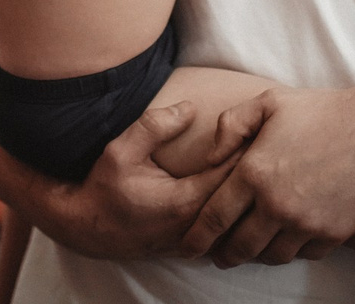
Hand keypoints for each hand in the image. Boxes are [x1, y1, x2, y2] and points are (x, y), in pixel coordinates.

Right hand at [26, 101, 239, 259]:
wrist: (87, 229)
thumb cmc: (103, 189)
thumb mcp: (122, 150)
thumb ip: (155, 126)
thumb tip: (190, 107)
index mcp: (185, 202)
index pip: (233, 175)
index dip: (248, 150)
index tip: (258, 130)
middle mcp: (197, 227)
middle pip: (243, 198)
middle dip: (255, 170)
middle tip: (267, 143)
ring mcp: (196, 241)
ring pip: (237, 218)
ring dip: (246, 192)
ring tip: (257, 164)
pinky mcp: (193, 247)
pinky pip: (225, 229)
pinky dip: (234, 209)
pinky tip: (237, 189)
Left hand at [178, 85, 354, 265]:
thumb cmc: (323, 111)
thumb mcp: (269, 103)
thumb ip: (230, 125)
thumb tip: (209, 156)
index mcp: (254, 172)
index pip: (214, 216)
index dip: (197, 237)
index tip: (186, 248)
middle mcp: (277, 204)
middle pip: (240, 246)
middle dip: (224, 255)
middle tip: (218, 256)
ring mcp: (307, 222)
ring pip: (272, 255)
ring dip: (258, 255)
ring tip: (252, 248)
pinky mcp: (334, 233)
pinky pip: (305, 254)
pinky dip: (293, 250)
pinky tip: (289, 239)